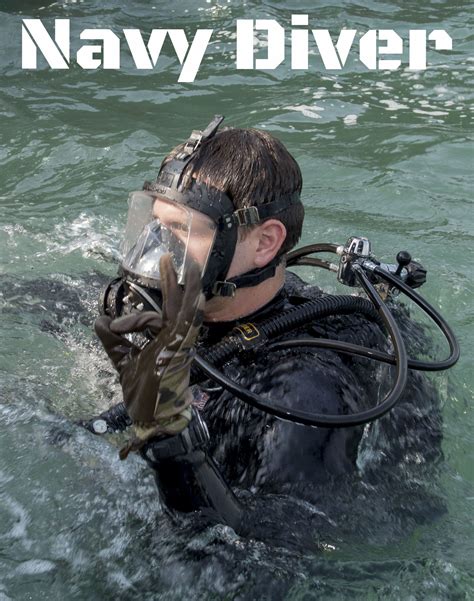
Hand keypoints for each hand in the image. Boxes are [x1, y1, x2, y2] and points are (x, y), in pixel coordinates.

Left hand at [94, 255, 204, 454]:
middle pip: (175, 305)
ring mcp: (179, 345)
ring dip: (187, 287)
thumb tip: (99, 320)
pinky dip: (192, 309)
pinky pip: (187, 327)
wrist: (153, 419)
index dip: (130, 319)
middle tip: (168, 257)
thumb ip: (113, 342)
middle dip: (172, 281)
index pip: (152, 318)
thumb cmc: (143, 393)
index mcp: (163, 341)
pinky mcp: (179, 351)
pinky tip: (196, 294)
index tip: (111, 327)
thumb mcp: (123, 362)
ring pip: (185, 311)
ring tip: (189, 264)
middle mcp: (174, 340)